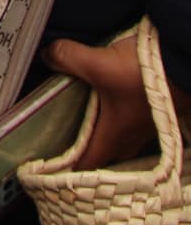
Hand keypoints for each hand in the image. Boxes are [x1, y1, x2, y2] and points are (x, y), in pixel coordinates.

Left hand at [44, 34, 190, 170]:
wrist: (184, 64)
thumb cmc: (144, 75)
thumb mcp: (97, 63)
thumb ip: (68, 58)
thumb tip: (47, 55)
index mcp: (114, 135)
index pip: (88, 162)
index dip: (69, 168)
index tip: (51, 166)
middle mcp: (131, 136)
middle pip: (107, 154)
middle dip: (89, 152)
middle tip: (67, 142)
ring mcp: (146, 125)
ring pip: (122, 138)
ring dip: (105, 133)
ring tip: (86, 121)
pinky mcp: (154, 111)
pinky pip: (134, 122)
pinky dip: (120, 117)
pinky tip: (112, 101)